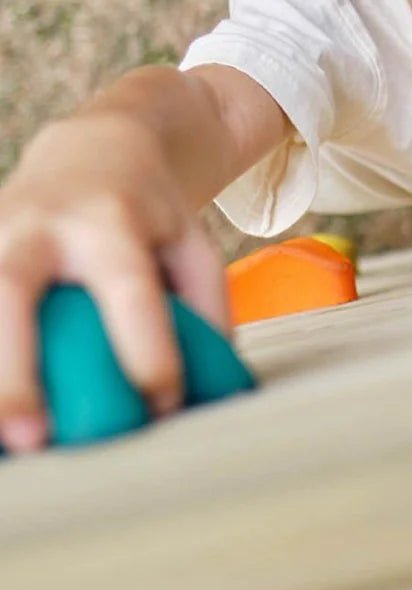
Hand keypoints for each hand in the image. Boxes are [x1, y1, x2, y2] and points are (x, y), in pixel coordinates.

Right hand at [0, 114, 226, 453]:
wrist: (92, 149)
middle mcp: (40, 225)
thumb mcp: (191, 241)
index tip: (162, 403)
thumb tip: (213, 381)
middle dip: (16, 367)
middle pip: (13, 288)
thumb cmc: (148, 214)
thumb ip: (206, 304)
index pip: (130, 290)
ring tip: (2, 441)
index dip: (147, 349)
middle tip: (32, 438)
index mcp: (110, 222)